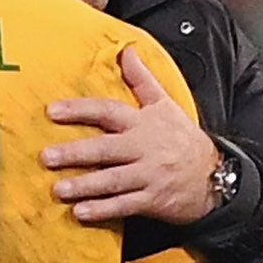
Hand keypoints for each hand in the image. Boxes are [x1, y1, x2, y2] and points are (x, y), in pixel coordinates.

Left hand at [41, 46, 221, 224]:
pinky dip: (103, 210)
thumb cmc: (182, 138)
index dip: (80, 110)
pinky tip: (80, 212)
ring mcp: (149, 175)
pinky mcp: (153, 200)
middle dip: (75, 153)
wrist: (216, 175)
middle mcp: (144, 147)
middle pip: (106, 149)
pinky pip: (125, 206)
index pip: (108, 111)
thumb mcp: (165, 104)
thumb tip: (125, 50)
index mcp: (143, 122)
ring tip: (58, 189)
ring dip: (85, 185)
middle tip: (46, 156)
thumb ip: (141, 79)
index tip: (52, 111)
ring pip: (113, 180)